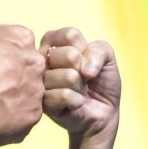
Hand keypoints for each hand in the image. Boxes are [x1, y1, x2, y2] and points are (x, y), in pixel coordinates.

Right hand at [0, 25, 43, 147]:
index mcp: (21, 38)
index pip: (21, 43)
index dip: (6, 53)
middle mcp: (35, 61)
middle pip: (30, 66)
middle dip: (16, 74)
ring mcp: (37, 89)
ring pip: (31, 91)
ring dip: (17, 95)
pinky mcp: (34, 113)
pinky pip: (28, 113)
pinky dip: (16, 115)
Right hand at [40, 27, 120, 143]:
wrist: (103, 113)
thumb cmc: (101, 82)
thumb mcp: (107, 58)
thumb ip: (99, 50)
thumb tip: (84, 70)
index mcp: (52, 43)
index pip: (69, 35)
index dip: (85, 50)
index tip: (85, 60)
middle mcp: (42, 60)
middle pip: (69, 55)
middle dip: (83, 70)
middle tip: (82, 79)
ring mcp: (40, 82)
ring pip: (69, 76)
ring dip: (81, 87)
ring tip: (77, 92)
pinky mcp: (42, 104)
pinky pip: (65, 95)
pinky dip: (77, 101)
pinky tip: (74, 104)